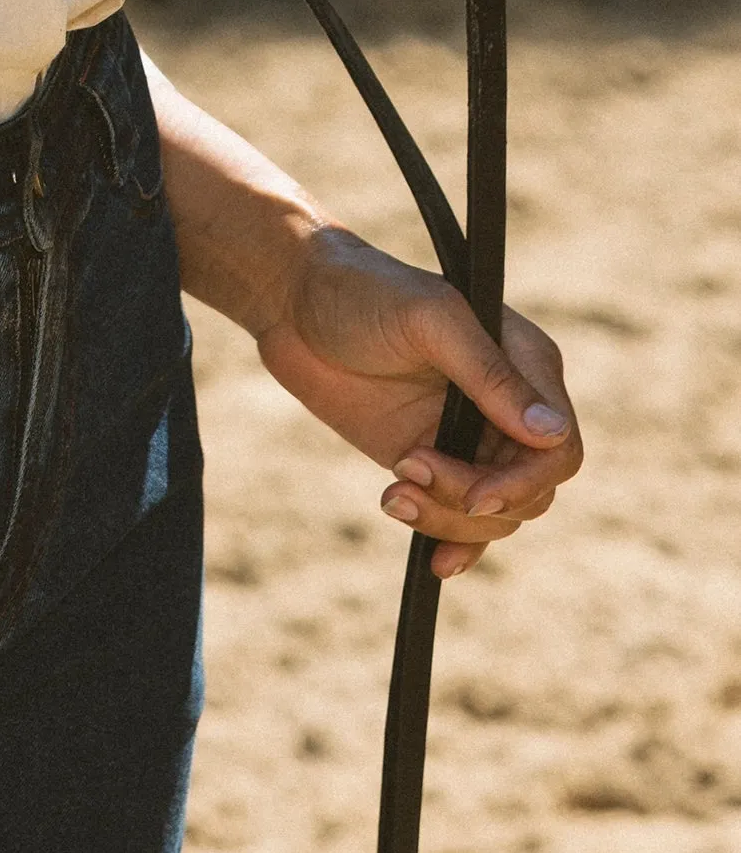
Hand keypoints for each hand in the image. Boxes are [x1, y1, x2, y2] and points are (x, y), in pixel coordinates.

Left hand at [256, 226, 582, 578]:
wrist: (293, 301)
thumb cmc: (363, 291)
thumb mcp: (428, 320)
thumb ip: (488, 374)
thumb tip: (550, 433)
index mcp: (524, 363)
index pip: (559, 446)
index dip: (525, 481)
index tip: (476, 495)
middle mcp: (505, 407)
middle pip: (531, 490)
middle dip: (474, 498)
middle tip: (408, 469)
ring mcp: (466, 437)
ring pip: (495, 513)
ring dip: (449, 518)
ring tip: (393, 490)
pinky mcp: (427, 458)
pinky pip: (461, 519)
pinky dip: (454, 543)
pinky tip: (434, 561)